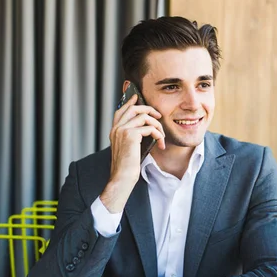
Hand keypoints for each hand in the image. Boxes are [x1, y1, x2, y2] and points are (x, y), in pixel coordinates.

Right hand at [100, 94, 164, 211]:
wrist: (122, 178)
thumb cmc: (127, 168)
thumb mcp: (129, 149)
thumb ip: (133, 137)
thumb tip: (146, 129)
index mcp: (114, 131)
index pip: (121, 110)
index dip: (129, 102)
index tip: (137, 97)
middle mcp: (117, 128)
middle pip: (134, 108)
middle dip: (149, 109)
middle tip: (158, 116)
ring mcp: (122, 130)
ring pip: (144, 117)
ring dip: (157, 126)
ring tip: (161, 137)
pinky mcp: (131, 135)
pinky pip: (150, 128)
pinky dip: (159, 135)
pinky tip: (161, 144)